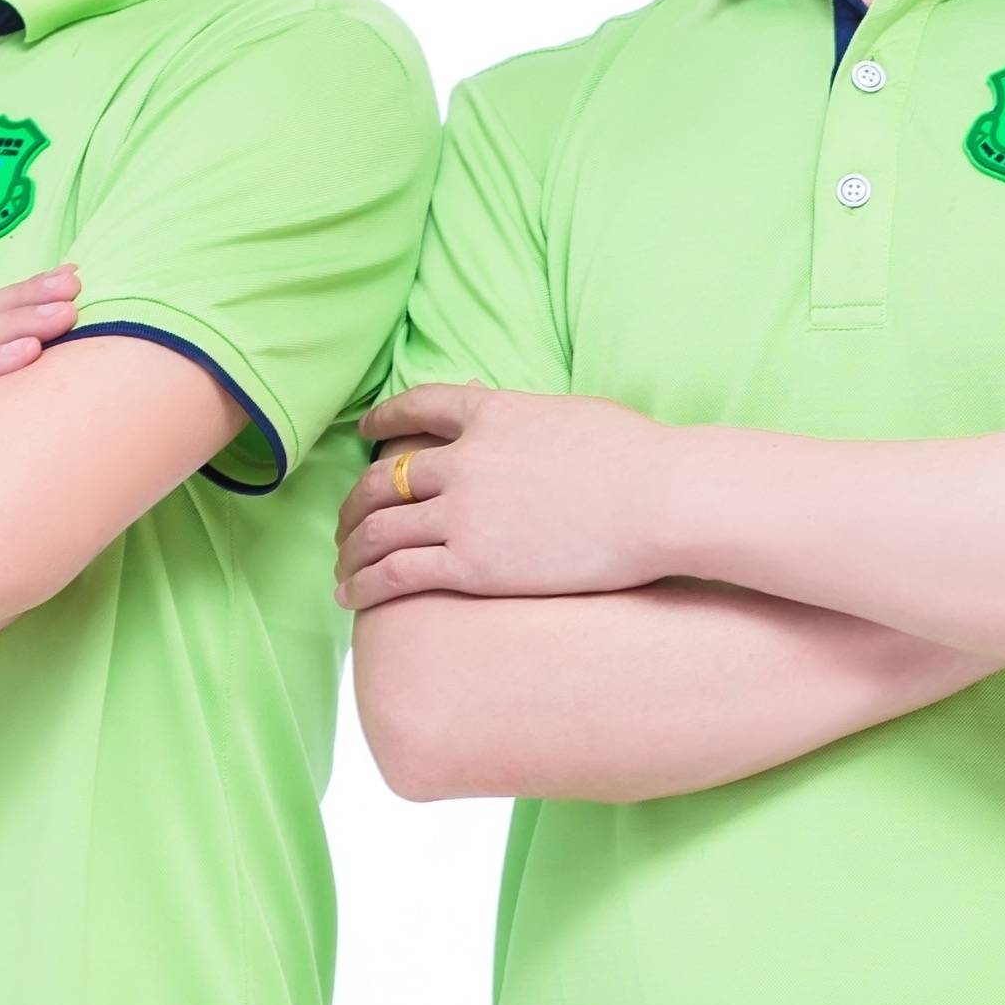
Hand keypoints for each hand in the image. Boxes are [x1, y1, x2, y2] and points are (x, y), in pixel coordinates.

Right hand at [0, 265, 79, 387]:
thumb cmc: (29, 413)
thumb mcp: (39, 359)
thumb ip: (50, 317)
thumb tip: (71, 271)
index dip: (32, 289)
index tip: (72, 279)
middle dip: (28, 307)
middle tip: (71, 304)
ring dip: (15, 328)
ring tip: (60, 318)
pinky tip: (30, 352)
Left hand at [337, 385, 675, 608]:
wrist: (662, 500)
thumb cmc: (641, 459)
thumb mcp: (576, 414)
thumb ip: (536, 418)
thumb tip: (529, 422)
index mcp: (492, 412)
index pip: (418, 407)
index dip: (384, 422)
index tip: (367, 435)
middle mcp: (465, 458)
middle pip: (383, 478)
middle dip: (355, 504)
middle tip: (347, 524)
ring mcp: (463, 511)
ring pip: (379, 528)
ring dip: (352, 549)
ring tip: (342, 567)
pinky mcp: (471, 563)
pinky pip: (395, 573)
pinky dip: (364, 584)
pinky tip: (350, 597)